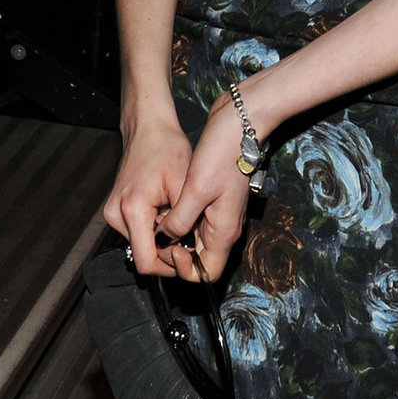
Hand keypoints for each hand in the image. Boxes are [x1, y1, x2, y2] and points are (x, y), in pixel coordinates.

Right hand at [104, 116, 191, 276]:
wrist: (148, 128)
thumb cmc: (166, 148)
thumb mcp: (185, 184)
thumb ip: (185, 222)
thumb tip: (189, 249)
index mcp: (132, 209)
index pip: (146, 262)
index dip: (170, 267)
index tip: (188, 257)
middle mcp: (116, 215)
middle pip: (144, 255)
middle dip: (169, 251)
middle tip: (189, 236)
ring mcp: (113, 214)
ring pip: (141, 244)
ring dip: (162, 239)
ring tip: (179, 217)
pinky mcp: (116, 211)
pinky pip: (137, 232)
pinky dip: (154, 229)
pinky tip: (167, 213)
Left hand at [152, 99, 257, 281]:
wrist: (239, 124)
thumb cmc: (223, 154)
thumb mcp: (195, 190)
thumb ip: (179, 221)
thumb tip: (164, 239)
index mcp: (224, 232)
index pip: (205, 274)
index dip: (182, 270)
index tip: (167, 246)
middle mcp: (225, 228)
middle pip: (198, 260)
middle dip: (175, 251)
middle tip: (158, 230)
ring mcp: (221, 215)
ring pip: (194, 241)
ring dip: (176, 234)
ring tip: (162, 214)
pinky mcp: (216, 201)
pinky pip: (196, 222)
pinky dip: (180, 218)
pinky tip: (170, 202)